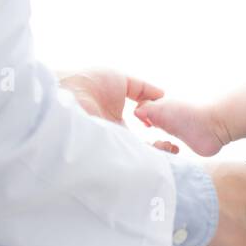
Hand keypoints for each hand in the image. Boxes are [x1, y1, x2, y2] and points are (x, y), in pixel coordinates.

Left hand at [58, 69, 183, 152]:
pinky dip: (146, 161)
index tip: (174, 134)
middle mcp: (114, 139)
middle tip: (176, 148)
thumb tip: (162, 95)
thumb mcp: (122, 81)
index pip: (143, 135)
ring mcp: (110, 149)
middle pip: (143, 151)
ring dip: (157, 157)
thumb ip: (142, 90)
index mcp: (117, 123)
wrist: (68, 91)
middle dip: (162, 152)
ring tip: (172, 151)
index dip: (160, 134)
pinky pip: (129, 164)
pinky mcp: (106, 156)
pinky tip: (160, 154)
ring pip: (138, 160)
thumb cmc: (89, 82)